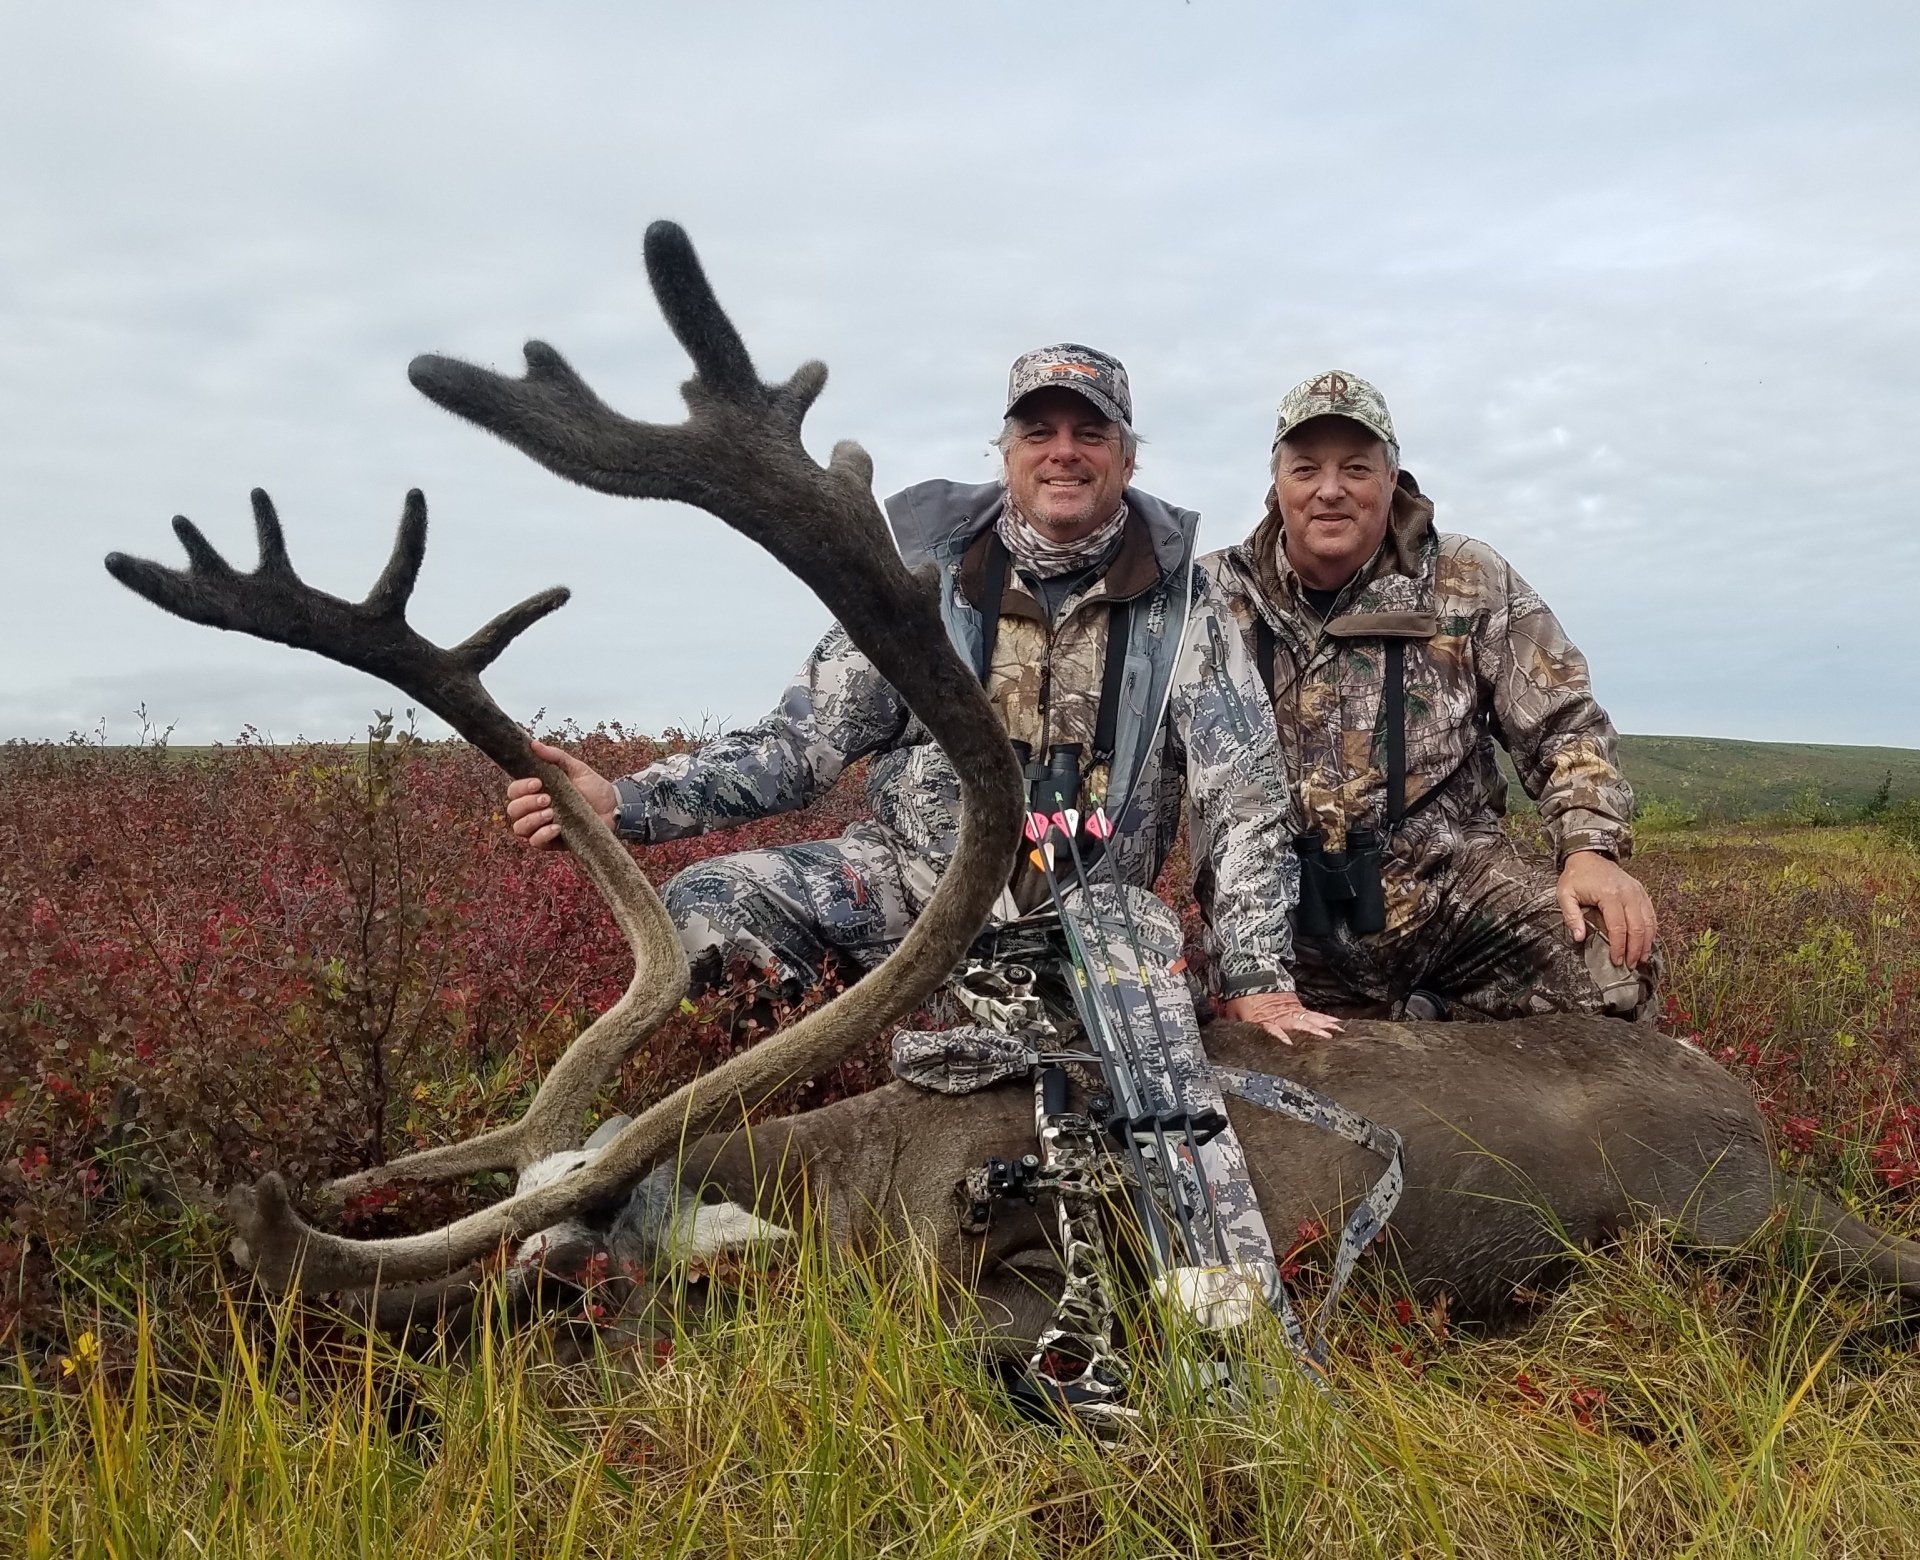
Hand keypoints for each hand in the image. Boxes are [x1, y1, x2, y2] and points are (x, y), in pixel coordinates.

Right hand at [504, 739, 618, 849]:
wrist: (614, 807)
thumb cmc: (594, 787)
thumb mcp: (576, 768)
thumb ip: (555, 757)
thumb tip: (533, 744)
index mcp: (536, 791)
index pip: (514, 791)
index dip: (520, 787)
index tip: (538, 783)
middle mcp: (535, 810)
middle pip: (513, 810)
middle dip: (527, 803)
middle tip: (547, 799)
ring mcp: (542, 827)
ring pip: (519, 828)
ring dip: (531, 820)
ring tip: (551, 813)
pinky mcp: (552, 842)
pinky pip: (535, 843)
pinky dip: (542, 835)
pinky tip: (557, 827)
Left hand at [1220, 991, 1342, 1045]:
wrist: (1250, 973)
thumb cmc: (1241, 995)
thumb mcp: (1234, 1012)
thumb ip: (1236, 1026)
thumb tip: (1231, 1037)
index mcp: (1263, 1019)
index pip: (1273, 1030)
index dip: (1281, 1036)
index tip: (1290, 1043)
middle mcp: (1280, 1015)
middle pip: (1299, 1023)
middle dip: (1313, 1031)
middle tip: (1326, 1038)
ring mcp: (1291, 1010)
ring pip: (1309, 1018)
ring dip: (1324, 1025)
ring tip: (1338, 1032)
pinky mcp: (1296, 1005)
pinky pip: (1312, 1013)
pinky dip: (1325, 1018)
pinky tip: (1336, 1023)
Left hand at [1555, 850, 1656, 968]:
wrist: (1588, 856)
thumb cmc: (1576, 877)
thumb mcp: (1565, 894)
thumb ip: (1571, 916)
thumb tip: (1579, 938)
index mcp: (1609, 895)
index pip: (1618, 927)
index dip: (1618, 946)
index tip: (1616, 961)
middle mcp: (1628, 893)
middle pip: (1637, 927)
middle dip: (1635, 949)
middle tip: (1631, 965)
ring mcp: (1637, 892)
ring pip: (1648, 922)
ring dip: (1646, 942)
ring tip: (1642, 958)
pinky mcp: (1641, 891)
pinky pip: (1651, 914)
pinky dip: (1651, 930)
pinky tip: (1647, 942)